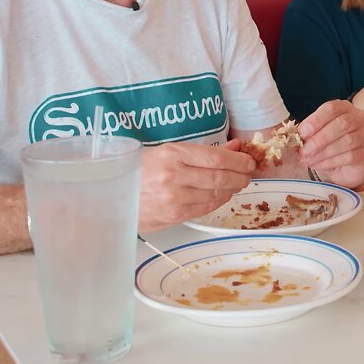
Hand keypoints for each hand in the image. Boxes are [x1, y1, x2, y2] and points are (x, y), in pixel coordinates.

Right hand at [137, 141, 254, 232]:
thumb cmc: (141, 169)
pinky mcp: (174, 215)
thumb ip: (204, 151)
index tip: (248, 161)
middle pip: (219, 177)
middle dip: (240, 176)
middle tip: (248, 174)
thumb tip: (235, 148)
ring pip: (216, 194)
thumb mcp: (169, 151)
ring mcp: (174, 198)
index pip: (216, 158)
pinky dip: (219, 200)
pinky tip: (222, 194)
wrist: (115, 195)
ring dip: (231, 189)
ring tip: (237, 183)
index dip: (238, 161)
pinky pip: (206, 208)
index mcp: (172, 155)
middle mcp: (174, 177)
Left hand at [298, 100, 363, 187]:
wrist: (343, 165)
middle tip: (303, 151)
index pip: (331, 109)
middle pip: (342, 124)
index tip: (302, 134)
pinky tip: (318, 165)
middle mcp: (358, 118)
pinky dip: (330, 161)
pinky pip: (350, 156)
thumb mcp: (316, 134)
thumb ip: (307, 132)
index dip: (315, 121)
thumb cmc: (329, 144)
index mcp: (344, 108)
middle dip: (319, 139)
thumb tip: (293, 136)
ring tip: (308, 160)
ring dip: (323, 152)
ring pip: (346, 141)